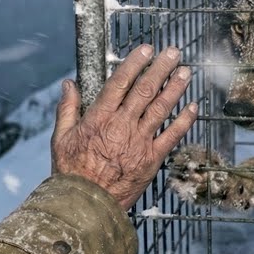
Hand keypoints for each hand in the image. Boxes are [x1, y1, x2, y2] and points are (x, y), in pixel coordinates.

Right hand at [52, 45, 197, 208]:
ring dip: (175, 87)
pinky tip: (193, 107)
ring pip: (161, 108)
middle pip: (145, 90)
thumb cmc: (71, 173)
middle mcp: (122, 125)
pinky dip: (184, 120)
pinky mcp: (152, 159)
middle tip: (173, 52)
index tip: (146, 49)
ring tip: (185, 72)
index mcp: (99, 118)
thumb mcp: (61, 138)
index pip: (120, 82)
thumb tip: (68, 84)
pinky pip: (172, 136)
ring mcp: (139, 142)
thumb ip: (67, 109)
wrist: (86, 205)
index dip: (135, 63)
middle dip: (160, 68)